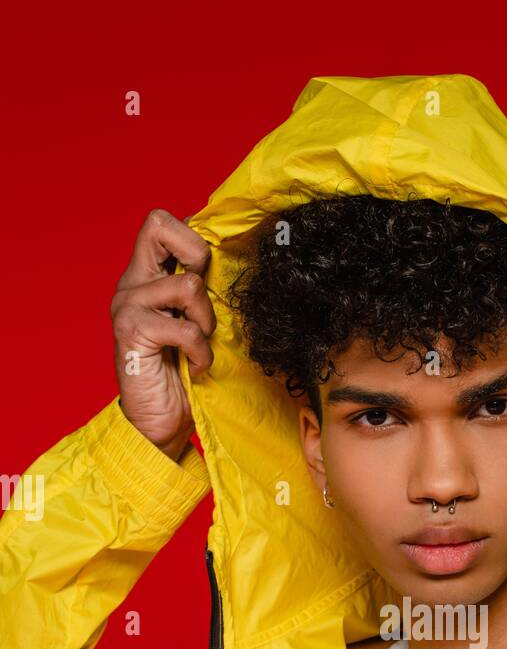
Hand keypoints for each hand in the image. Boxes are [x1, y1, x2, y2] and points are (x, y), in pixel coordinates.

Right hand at [110, 209, 215, 459]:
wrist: (158, 425)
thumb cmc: (182, 376)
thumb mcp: (198, 326)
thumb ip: (202, 295)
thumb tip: (236, 264)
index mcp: (148, 277)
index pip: (161, 222)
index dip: (193, 238)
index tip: (206, 275)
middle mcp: (133, 284)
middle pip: (158, 224)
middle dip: (197, 255)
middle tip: (201, 298)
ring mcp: (128, 305)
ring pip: (188, 284)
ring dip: (206, 321)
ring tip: (199, 346)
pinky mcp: (132, 331)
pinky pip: (185, 329)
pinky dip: (201, 353)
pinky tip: (195, 368)